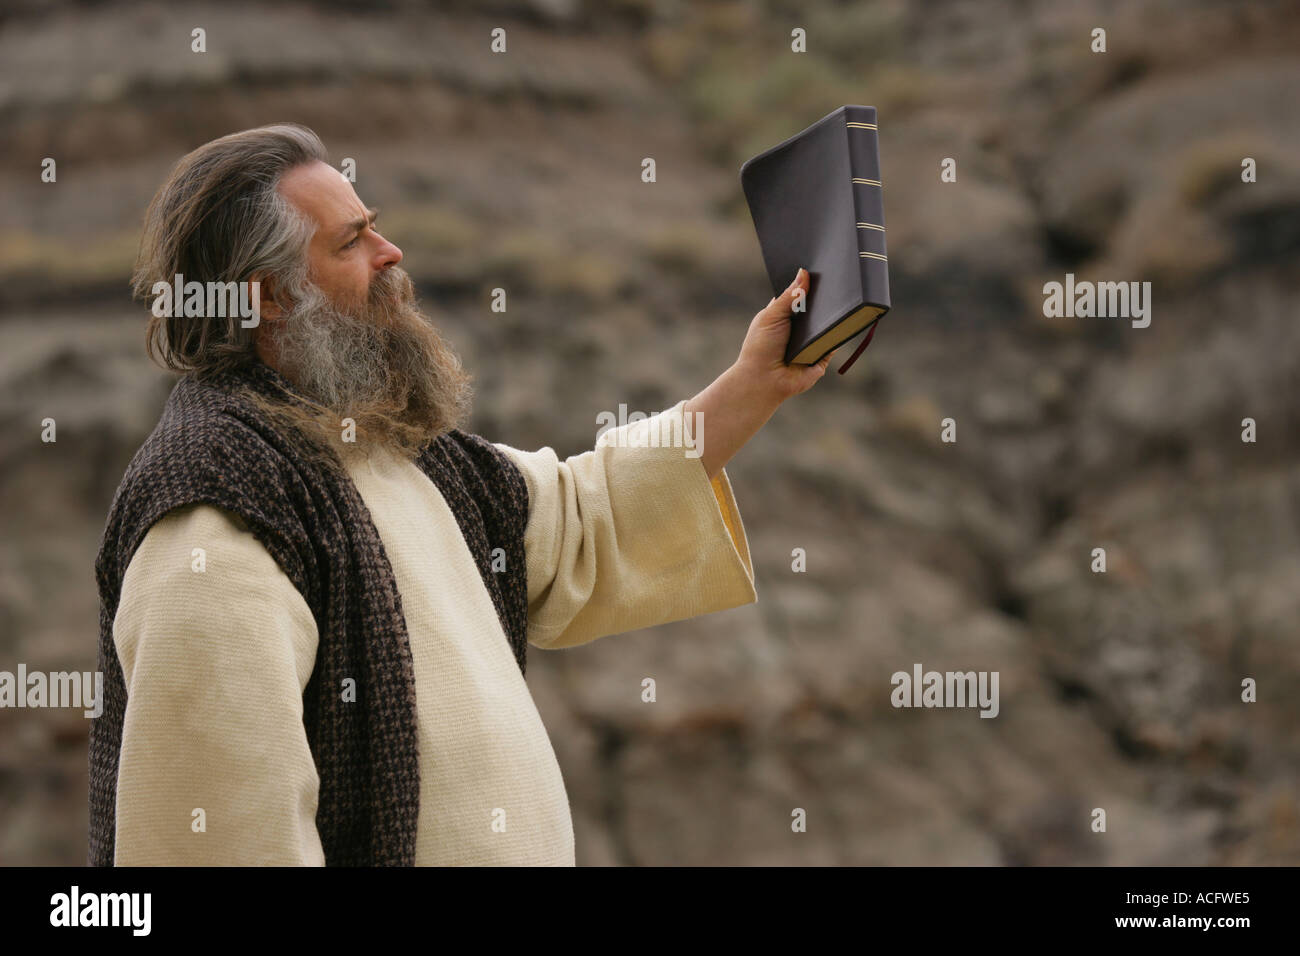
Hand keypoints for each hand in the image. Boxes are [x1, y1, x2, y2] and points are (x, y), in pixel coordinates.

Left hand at [733, 267, 837, 401]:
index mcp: (786, 315)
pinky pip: (836, 340)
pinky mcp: (823, 355)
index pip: (802, 295)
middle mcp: (801, 328)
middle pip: (819, 307)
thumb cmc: (761, 347)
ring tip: (847, 292)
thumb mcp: (771, 315)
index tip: (824, 266)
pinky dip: (841, 331)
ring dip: (836, 312)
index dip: (812, 283)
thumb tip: (804, 272)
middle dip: (828, 296)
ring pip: (830, 323)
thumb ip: (789, 295)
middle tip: (841, 276)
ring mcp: (813, 342)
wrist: (764, 380)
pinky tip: (848, 317)